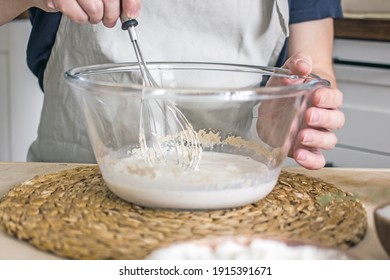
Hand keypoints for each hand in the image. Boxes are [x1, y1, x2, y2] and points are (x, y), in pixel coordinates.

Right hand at [31, 0, 139, 26]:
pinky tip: (79, 10)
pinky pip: (80, 16)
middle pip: (109, 0)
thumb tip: (132, 12)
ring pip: (95, 10)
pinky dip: (82, 18)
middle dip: (112, 15)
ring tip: (91, 13)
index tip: (131, 13)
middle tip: (109, 19)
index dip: (130, 2)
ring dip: (95, 18)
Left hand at [283, 53, 344, 168]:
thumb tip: (302, 66)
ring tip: (302, 136)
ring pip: (328, 141)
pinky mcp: (303, 147)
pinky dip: (311, 160)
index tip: (316, 96)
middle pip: (336, 120)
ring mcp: (315, 133)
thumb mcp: (289, 69)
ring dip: (317, 140)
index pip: (335, 97)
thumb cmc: (290, 82)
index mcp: (324, 97)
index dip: (328, 98)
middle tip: (309, 115)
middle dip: (323, 118)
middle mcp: (324, 117)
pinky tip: (300, 156)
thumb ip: (297, 63)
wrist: (277, 97)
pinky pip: (315, 159)